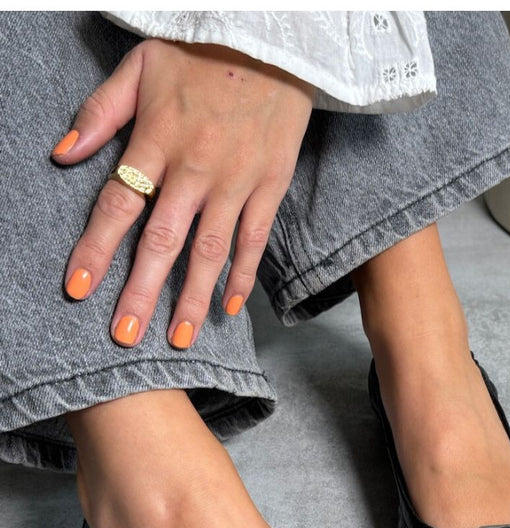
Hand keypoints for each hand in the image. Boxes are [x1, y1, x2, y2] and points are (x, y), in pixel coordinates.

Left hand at [51, 39, 313, 348]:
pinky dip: (243, 276)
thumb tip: (63, 154)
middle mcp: (194, 167)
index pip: (119, 204)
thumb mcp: (141, 65)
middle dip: (141, 292)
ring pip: (210, 250)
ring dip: (191, 298)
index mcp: (157, 139)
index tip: (79, 289)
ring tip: (177, 339)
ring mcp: (236, 179)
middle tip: (125, 335)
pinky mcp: (270, 184)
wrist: (275, 34)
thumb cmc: (202, 50)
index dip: (96, 249)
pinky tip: (230, 308)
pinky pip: (255, 239)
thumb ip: (101, 112)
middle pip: (162, 241)